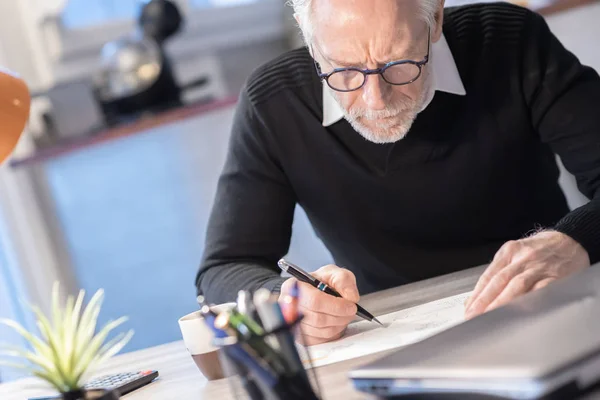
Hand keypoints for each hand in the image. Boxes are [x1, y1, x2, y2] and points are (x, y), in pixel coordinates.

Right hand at [279, 264, 358, 344]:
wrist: (318, 291)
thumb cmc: (322, 282)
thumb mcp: (334, 273)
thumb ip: (343, 280)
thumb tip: (350, 297)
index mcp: (294, 286)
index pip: (314, 301)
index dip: (335, 306)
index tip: (351, 306)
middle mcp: (290, 306)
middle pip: (317, 318)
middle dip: (340, 316)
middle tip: (351, 310)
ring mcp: (294, 323)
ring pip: (321, 331)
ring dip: (339, 324)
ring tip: (344, 314)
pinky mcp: (301, 336)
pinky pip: (321, 339)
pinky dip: (333, 332)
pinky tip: (336, 321)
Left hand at [464, 231, 589, 318]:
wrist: (570, 240)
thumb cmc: (540, 250)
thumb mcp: (515, 252)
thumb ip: (500, 272)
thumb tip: (479, 296)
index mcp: (509, 252)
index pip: (488, 276)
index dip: (477, 294)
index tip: (468, 309)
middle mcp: (522, 258)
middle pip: (499, 281)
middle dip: (485, 301)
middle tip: (474, 315)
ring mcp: (539, 267)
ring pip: (517, 285)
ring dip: (502, 303)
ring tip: (491, 317)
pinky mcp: (556, 276)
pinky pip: (541, 290)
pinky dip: (530, 301)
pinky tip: (521, 311)